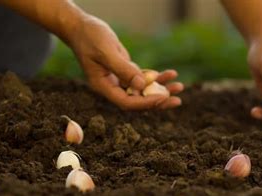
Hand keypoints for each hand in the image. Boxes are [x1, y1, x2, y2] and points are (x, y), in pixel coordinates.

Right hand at [67, 16, 182, 109]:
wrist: (81, 27)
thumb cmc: (90, 37)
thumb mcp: (106, 52)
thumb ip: (123, 69)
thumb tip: (142, 86)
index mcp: (103, 87)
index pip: (127, 102)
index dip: (145, 103)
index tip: (162, 98)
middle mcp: (112, 87)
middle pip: (138, 101)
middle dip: (158, 101)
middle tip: (177, 101)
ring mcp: (120, 80)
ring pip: (144, 90)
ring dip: (162, 89)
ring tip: (180, 86)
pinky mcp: (125, 71)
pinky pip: (144, 78)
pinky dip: (157, 77)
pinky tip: (171, 74)